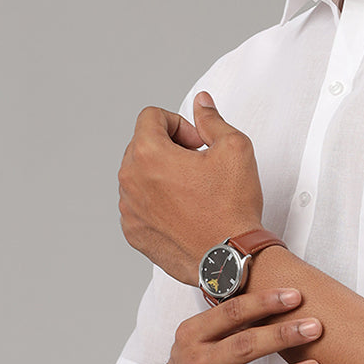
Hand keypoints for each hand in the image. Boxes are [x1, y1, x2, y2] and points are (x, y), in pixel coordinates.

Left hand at [118, 91, 263, 283]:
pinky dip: (156, 202)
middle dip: (169, 148)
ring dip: (161, 175)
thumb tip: (202, 103)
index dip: (179, 123)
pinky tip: (184, 211)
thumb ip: (212, 119)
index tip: (198, 143)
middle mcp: (130, 181)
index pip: (151, 116)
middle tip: (199, 166)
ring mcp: (129, 209)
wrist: (230, 259)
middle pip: (142, 144)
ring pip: (139, 175)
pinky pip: (138, 204)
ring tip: (193, 191)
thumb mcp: (234, 148)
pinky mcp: (133, 232)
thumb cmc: (232, 208)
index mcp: (148, 154)